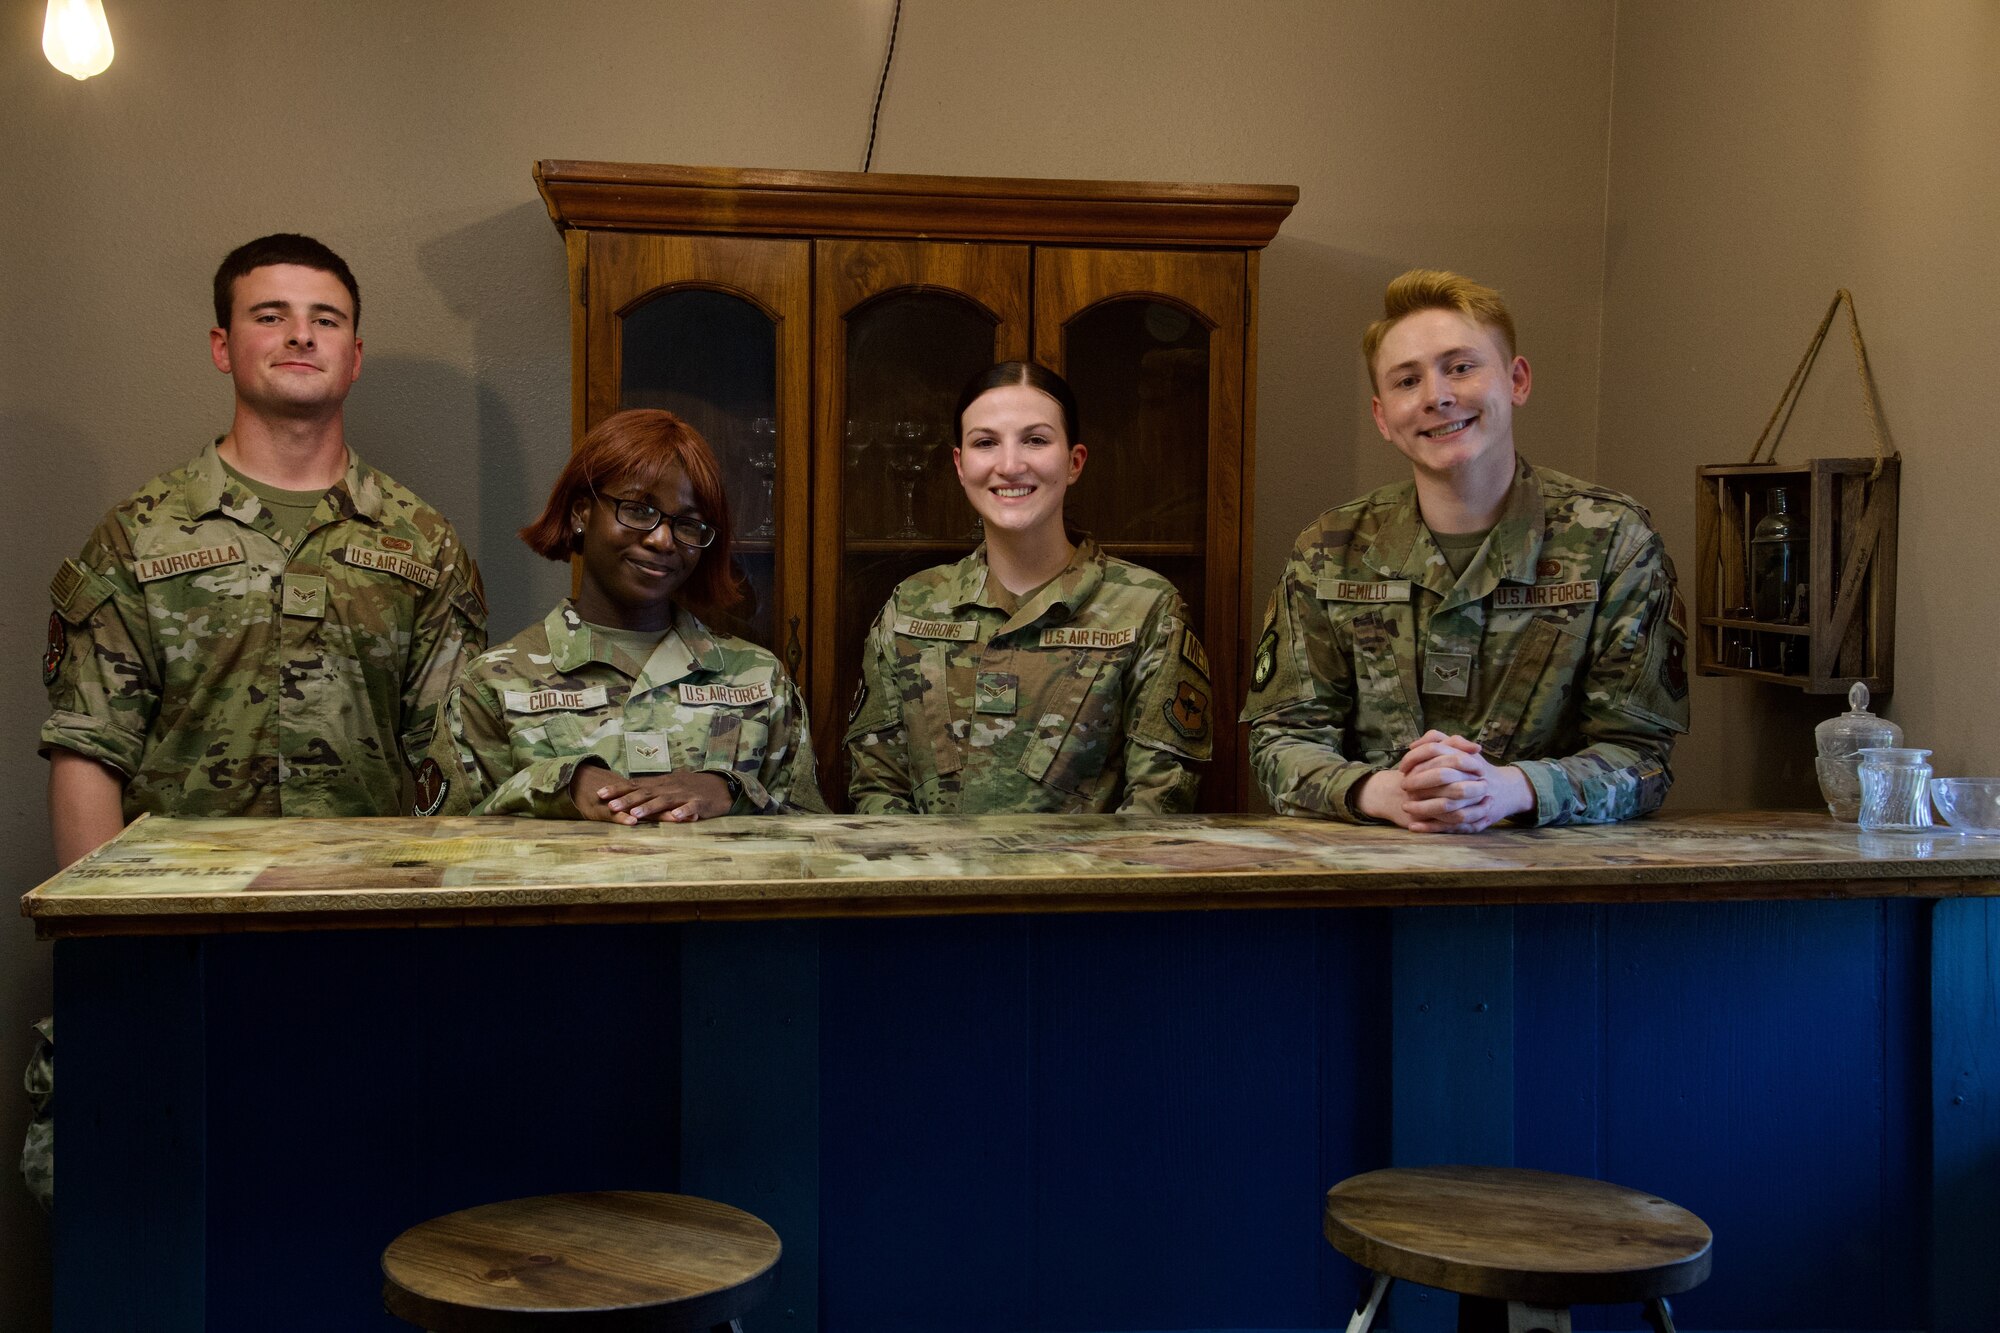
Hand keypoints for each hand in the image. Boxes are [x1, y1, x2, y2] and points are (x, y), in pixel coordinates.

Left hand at [569, 763, 733, 823]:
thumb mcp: (667, 787)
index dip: (617, 789)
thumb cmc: (689, 789)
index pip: (634, 785)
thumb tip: (624, 793)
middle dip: (627, 800)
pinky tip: (676, 817)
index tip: (599, 794)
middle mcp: (669, 788)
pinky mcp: (699, 803)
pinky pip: (691, 807)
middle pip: (646, 793)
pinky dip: (684, 812)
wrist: (720, 786)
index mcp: (659, 784)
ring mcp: (684, 795)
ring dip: (650, 807)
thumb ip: (649, 792)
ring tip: (635, 815)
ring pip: (664, 800)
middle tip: (611, 807)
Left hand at [1392, 731, 1532, 832]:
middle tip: (1403, 786)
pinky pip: (1451, 826)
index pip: (1439, 755)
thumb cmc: (1474, 769)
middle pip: (1443, 778)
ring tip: (1406, 807)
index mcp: (1467, 760)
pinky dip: (1431, 826)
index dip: (1417, 760)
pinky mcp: (1474, 821)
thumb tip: (1412, 746)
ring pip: (1446, 805)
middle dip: (1420, 783)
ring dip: (1423, 807)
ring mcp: (1475, 802)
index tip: (1402, 768)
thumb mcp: (1460, 750)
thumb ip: (1437, 741)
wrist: (1505, 791)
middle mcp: (1472, 780)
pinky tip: (1414, 826)